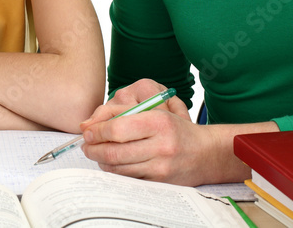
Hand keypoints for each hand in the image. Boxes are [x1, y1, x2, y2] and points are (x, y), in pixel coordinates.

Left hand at [80, 79, 217, 184]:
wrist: (206, 153)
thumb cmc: (174, 128)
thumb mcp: (153, 111)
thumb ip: (120, 113)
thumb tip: (88, 124)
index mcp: (158, 122)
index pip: (117, 129)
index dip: (97, 131)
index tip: (87, 132)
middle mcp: (161, 145)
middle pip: (115, 151)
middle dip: (93, 149)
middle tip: (86, 146)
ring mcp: (161, 166)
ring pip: (119, 168)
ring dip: (101, 161)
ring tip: (96, 154)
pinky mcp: (160, 182)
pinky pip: (129, 178)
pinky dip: (115, 171)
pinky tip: (111, 163)